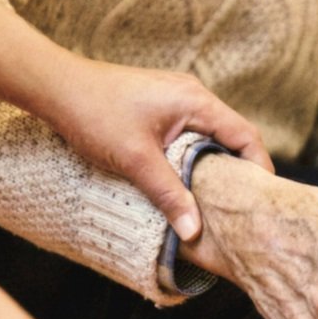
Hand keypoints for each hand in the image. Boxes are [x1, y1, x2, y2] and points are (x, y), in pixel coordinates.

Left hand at [35, 56, 273, 240]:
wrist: (55, 86)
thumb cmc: (94, 113)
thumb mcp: (136, 160)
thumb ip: (169, 195)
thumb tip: (194, 232)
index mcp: (196, 101)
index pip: (245, 135)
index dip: (259, 167)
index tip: (262, 198)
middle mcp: (193, 95)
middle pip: (233, 135)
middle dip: (240, 170)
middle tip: (243, 204)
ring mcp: (177, 99)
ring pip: (212, 136)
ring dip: (217, 164)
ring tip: (218, 198)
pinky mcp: (162, 106)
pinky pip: (193, 133)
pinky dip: (197, 156)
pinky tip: (189, 179)